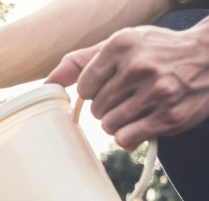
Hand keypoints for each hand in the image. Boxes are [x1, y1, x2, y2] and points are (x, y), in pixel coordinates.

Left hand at [46, 20, 208, 150]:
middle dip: (109, 107)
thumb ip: (81, 62)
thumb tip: (47, 84)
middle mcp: (139, 66)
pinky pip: (126, 139)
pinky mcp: (168, 116)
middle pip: (96, 108)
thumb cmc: (158, 53)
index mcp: (122, 45)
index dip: (94, 91)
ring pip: (108, 126)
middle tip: (131, 95)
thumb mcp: (121, 46)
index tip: (111, 84)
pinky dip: (130, 137)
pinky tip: (143, 123)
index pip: (83, 86)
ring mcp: (156, 92)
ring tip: (139, 108)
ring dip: (119, 123)